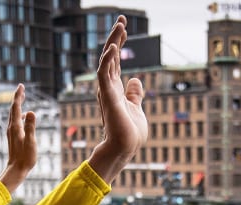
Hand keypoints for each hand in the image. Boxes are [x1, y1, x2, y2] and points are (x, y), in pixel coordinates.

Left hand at [0, 84, 36, 193]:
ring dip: (18, 105)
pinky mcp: (13, 136)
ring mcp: (11, 132)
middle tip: (21, 88)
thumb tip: (32, 112)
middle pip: (13, 109)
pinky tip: (24, 116)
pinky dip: (19, 114)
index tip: (21, 86)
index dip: (18, 96)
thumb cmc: (25, 158)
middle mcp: (11, 127)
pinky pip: (15, 120)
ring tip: (22, 98)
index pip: (16, 107)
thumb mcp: (31, 142)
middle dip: (17, 98)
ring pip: (14, 114)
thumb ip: (31, 127)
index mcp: (16, 127)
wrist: (16, 170)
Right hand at [87, 16, 147, 183]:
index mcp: (115, 89)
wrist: (125, 149)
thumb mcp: (136, 108)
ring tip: (120, 26)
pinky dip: (107, 60)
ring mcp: (107, 91)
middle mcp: (109, 87)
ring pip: (106, 61)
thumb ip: (134, 94)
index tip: (124, 26)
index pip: (115, 60)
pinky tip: (112, 47)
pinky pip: (104, 74)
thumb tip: (136, 80)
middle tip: (122, 19)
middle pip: (110, 56)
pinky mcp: (108, 97)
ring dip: (113, 42)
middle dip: (115, 36)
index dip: (119, 42)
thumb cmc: (130, 134)